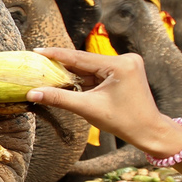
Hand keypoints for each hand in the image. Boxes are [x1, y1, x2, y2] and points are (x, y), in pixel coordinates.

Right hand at [25, 49, 181, 158]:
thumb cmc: (123, 121)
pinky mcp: (124, 71)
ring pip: (90, 67)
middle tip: (38, 62)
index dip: (56, 54)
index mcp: (120, 64)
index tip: (37, 50)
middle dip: (62, 65)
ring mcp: (126, 64)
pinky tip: (67, 81)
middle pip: (85, 61)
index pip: (81, 57)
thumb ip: (59, 98)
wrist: (148, 130)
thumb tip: (33, 93)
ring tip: (48, 73)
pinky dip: (83, 79)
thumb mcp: (88, 108)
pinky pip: (98, 73)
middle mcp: (125, 59)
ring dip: (72, 73)